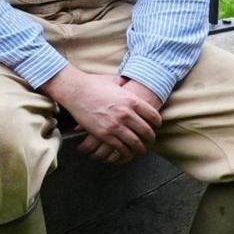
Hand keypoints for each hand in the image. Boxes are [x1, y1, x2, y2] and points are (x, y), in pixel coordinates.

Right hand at [43, 69, 161, 163]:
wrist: (75, 90)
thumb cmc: (94, 83)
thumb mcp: (115, 81)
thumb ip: (125, 84)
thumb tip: (130, 82)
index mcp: (132, 100)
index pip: (153, 116)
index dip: (157, 123)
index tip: (156, 126)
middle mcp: (126, 114)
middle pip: (146, 131)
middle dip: (150, 137)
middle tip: (150, 140)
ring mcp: (115, 125)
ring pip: (135, 143)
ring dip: (140, 148)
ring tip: (141, 150)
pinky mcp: (104, 134)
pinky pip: (120, 148)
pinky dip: (126, 152)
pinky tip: (127, 152)